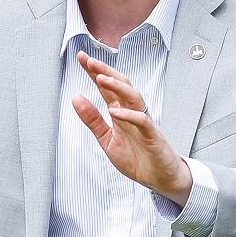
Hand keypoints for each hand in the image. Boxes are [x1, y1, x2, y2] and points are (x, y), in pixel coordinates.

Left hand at [72, 52, 192, 204]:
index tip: (81, 58)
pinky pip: (143, 121)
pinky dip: (129, 115)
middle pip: (121, 86)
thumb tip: (75, 98)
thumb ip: (93, 121)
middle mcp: (133, 113)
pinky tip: (115, 111)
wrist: (159, 178)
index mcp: (121, 113)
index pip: (107, 88)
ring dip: (118, 87)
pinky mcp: (153, 136)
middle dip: (106, 72)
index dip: (95, 73)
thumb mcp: (108, 140)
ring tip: (100, 78)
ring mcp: (144, 123)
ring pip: (134, 97)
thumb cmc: (136, 158)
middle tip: (89, 60)